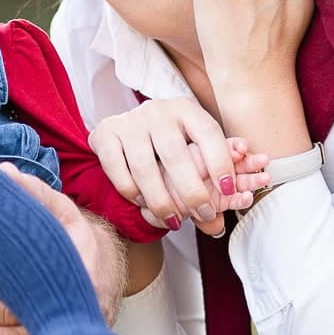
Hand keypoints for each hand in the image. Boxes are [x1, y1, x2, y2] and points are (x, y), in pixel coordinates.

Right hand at [89, 98, 269, 236]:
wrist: (126, 128)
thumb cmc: (170, 144)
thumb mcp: (194, 151)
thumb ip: (209, 183)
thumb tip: (218, 226)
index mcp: (186, 109)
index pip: (208, 133)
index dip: (221, 162)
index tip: (228, 190)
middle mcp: (158, 110)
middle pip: (176, 154)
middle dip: (192, 191)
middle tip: (202, 214)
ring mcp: (129, 121)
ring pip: (145, 167)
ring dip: (161, 200)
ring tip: (173, 220)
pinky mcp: (105, 133)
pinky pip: (118, 171)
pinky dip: (132, 192)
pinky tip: (143, 203)